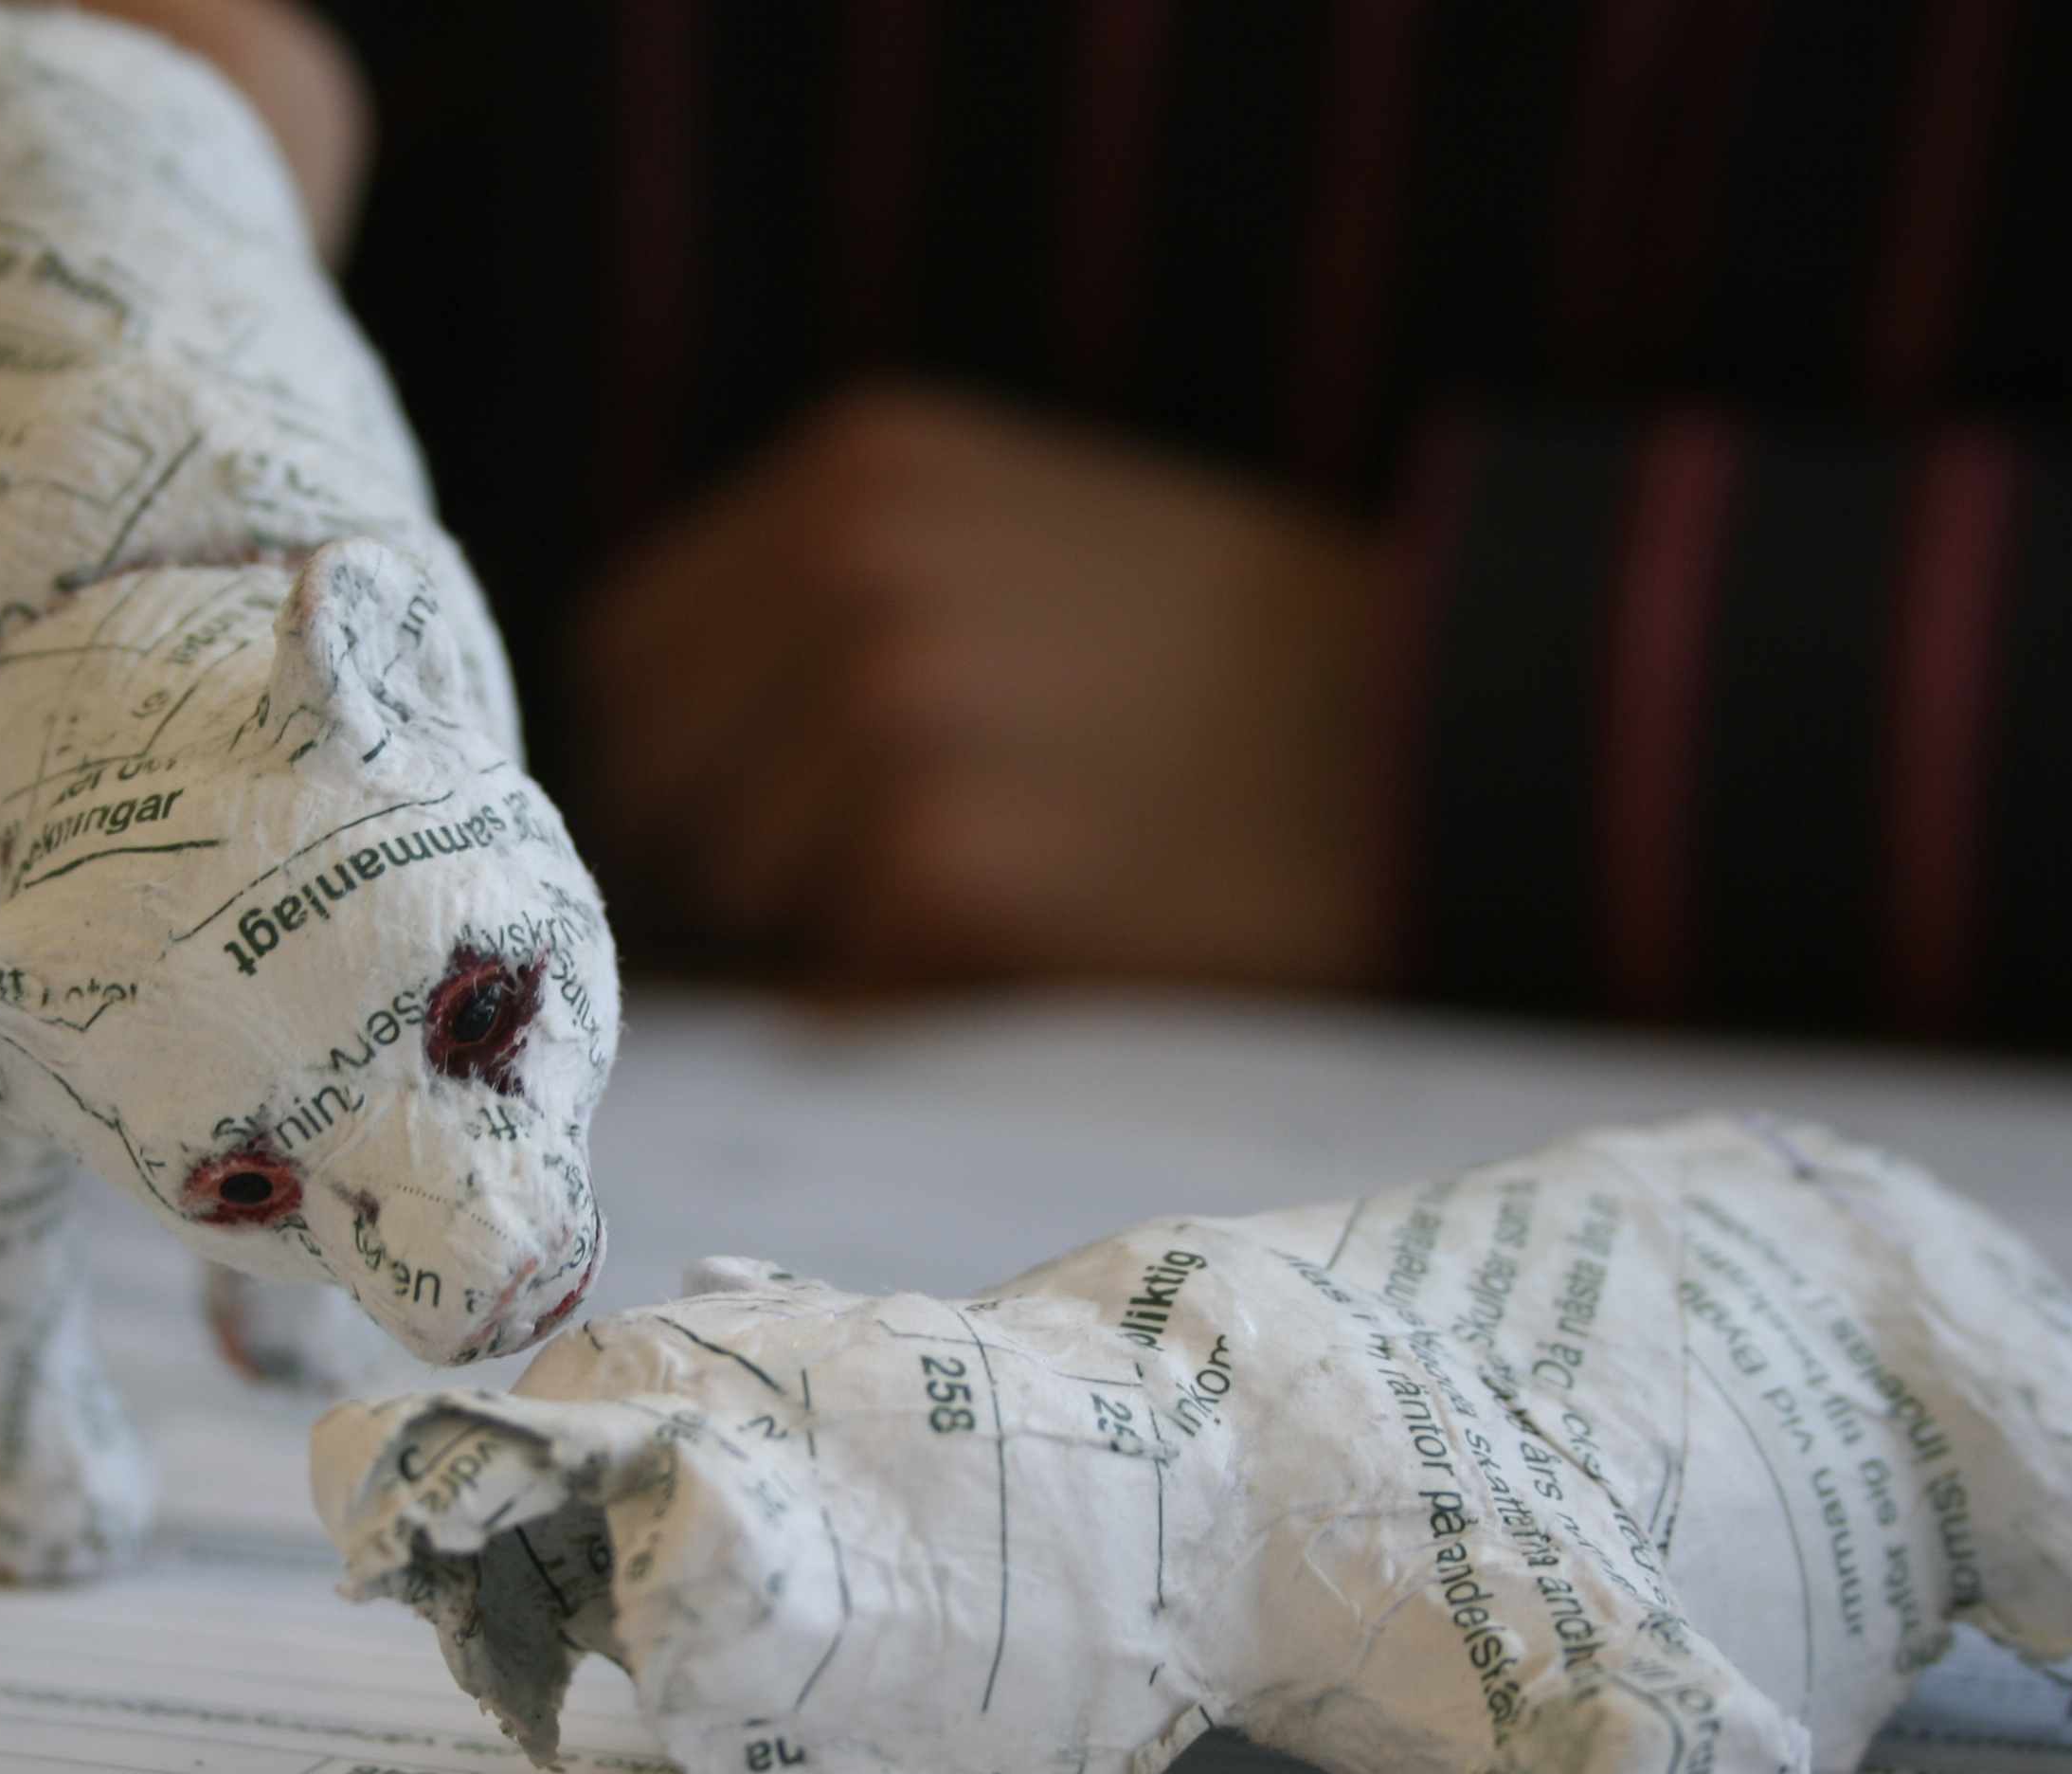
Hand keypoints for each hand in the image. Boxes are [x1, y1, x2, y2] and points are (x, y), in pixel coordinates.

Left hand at [581, 386, 1387, 989]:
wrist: (1443, 732)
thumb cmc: (1233, 658)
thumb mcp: (1013, 525)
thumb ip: (836, 589)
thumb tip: (667, 756)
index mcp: (854, 470)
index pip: (628, 654)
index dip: (677, 759)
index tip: (748, 820)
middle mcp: (850, 570)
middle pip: (666, 788)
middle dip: (745, 860)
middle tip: (881, 890)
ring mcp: (895, 717)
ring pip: (749, 898)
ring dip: (834, 935)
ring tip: (996, 899)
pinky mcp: (951, 866)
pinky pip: (836, 990)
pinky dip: (907, 1004)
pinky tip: (1030, 952)